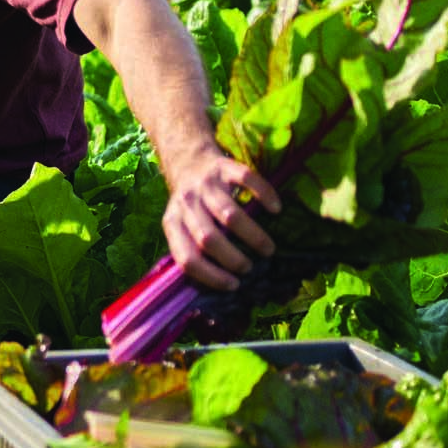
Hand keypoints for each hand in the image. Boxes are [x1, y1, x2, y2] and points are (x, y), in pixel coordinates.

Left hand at [161, 146, 279, 291]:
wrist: (189, 160)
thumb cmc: (192, 205)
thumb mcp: (183, 226)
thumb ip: (194, 248)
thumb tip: (222, 286)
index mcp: (172, 223)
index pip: (187, 258)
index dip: (210, 276)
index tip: (233, 285)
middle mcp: (186, 204)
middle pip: (208, 239)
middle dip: (232, 259)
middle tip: (250, 268)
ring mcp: (205, 184)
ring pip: (229, 215)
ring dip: (252, 236)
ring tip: (268, 249)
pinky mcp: (224, 166)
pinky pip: (247, 180)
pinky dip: (265, 196)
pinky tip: (276, 209)